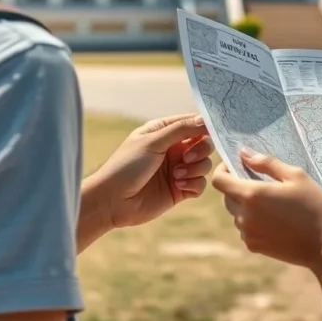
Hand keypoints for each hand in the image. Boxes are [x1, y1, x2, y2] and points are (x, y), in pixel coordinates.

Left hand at [90, 114, 213, 228]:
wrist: (112, 201)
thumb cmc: (126, 165)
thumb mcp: (152, 141)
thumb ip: (181, 129)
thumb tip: (205, 119)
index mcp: (164, 132)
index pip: (193, 123)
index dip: (204, 126)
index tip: (209, 132)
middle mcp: (173, 149)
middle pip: (204, 144)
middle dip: (201, 150)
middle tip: (186, 157)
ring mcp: (177, 170)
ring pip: (204, 165)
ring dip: (195, 169)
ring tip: (176, 175)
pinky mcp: (179, 190)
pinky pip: (200, 184)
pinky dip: (194, 184)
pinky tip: (178, 186)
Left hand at [211, 149, 321, 275]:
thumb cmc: (315, 206)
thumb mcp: (296, 176)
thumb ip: (266, 163)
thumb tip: (244, 153)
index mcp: (252, 195)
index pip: (219, 180)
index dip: (223, 170)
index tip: (236, 166)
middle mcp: (244, 216)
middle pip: (226, 196)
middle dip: (237, 186)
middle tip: (260, 183)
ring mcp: (248, 233)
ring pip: (235, 213)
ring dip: (246, 205)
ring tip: (272, 203)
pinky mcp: (254, 247)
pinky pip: (245, 229)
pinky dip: (253, 222)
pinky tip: (275, 220)